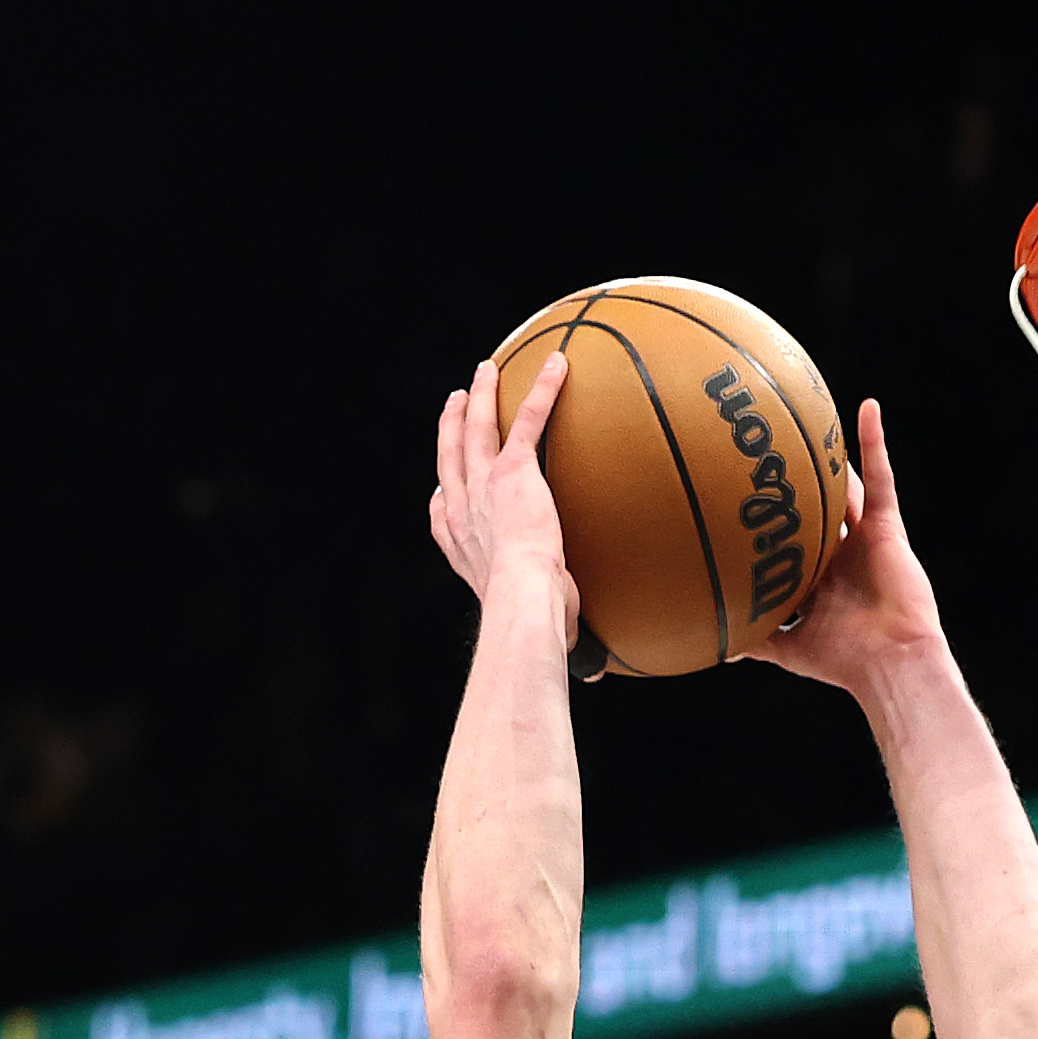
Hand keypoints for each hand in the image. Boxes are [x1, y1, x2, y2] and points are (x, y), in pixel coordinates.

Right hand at [430, 356, 579, 652]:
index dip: (442, 496)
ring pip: (474, 429)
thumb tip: (595, 675)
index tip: (442, 487)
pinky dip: (543, 391)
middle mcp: (464, 512)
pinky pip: (529, 421)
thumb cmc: (530, 628)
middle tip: (454, 403)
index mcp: (462, 547)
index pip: (443, 515)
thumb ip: (562, 636)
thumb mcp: (543, 629)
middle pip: (450, 458)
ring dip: (480, 397)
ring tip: (484, 373)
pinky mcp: (514, 472)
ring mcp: (483, 488)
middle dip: (450, 428)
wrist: (522, 603)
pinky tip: (559, 363)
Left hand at [737, 399, 943, 694]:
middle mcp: (841, 554)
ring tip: (813, 413)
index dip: (775, 523)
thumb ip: (760, 639)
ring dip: (832, 454)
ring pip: (844, 485)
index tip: (744, 498)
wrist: (889, 661)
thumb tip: (721, 648)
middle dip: (796, 483)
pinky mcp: (886, 526)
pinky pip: (881, 477)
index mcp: (820, 579)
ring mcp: (864, 536)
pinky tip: (868, 407)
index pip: (793, 542)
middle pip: (815, 507)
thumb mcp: (790, 647)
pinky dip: (876, 442)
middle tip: (767, 449)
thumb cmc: (844, 660)